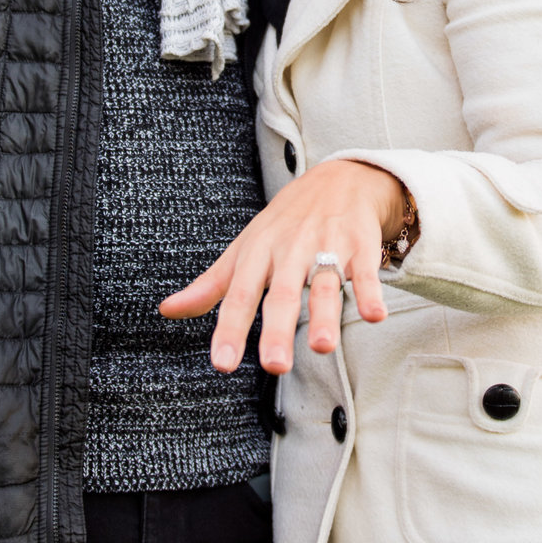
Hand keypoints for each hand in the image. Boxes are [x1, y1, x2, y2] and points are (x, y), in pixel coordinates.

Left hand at [161, 159, 402, 373]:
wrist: (338, 177)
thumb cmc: (285, 223)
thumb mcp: (244, 250)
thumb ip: (210, 286)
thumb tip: (167, 310)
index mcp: (258, 254)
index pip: (240, 296)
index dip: (230, 330)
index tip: (222, 363)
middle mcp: (290, 250)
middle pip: (283, 295)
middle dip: (279, 330)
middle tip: (275, 365)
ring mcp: (326, 246)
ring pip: (324, 284)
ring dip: (325, 315)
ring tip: (323, 347)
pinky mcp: (360, 245)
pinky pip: (365, 272)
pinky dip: (370, 292)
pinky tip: (374, 315)